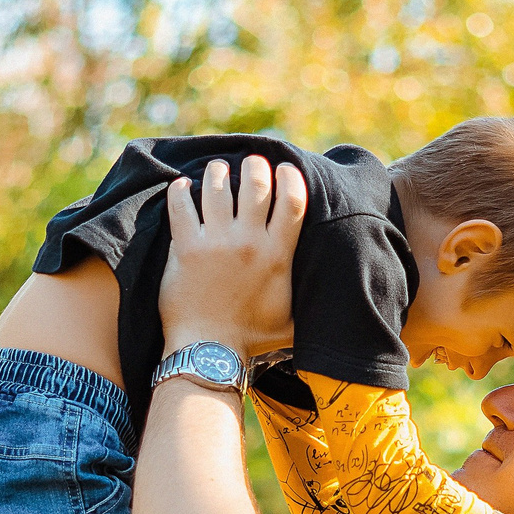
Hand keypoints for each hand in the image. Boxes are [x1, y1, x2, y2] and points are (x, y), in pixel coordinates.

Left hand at [160, 156, 306, 358]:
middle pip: (256, 184)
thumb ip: (309, 304)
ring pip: (218, 187)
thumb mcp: (292, 321)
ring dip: (218, 172)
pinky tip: (182, 186)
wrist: (209, 350)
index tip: (285, 169)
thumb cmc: (251, 340)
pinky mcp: (186, 248)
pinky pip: (181, 205)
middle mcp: (248, 242)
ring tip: (218, 170)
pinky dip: (180, 191)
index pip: (293, 201)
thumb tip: (333, 305)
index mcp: (277, 255)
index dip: (291, 177)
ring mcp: (216, 242)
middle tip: (251, 163)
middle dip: (255, 165)